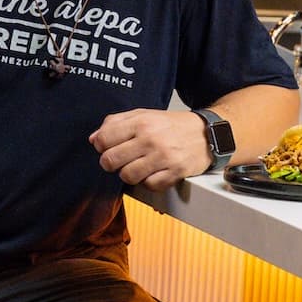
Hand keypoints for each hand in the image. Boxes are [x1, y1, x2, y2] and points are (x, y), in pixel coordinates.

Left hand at [89, 107, 208, 189]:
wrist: (207, 133)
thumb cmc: (173, 125)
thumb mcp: (144, 115)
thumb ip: (116, 123)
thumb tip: (94, 139)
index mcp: (141, 122)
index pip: (104, 139)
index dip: (101, 146)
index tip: (108, 147)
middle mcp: (151, 139)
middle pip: (111, 161)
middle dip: (111, 163)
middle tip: (120, 160)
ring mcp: (163, 157)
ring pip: (127, 176)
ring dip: (129, 174)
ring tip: (137, 167)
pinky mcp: (174, 173)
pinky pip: (149, 186)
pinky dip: (148, 182)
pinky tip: (153, 173)